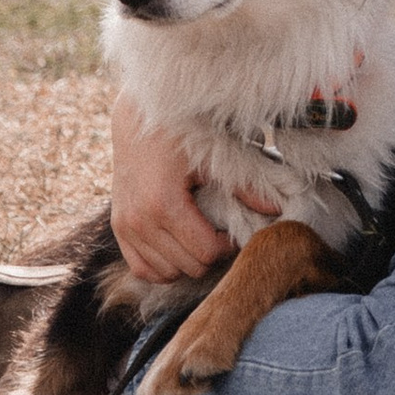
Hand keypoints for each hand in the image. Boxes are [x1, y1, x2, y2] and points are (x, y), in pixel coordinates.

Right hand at [110, 93, 254, 283]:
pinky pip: (141, 269)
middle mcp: (140, 221)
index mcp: (163, 204)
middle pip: (188, 266)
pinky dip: (160, 266)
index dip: (226, 246)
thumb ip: (245, 187)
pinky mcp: (118, 228)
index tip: (232, 229)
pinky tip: (177, 248)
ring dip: (186, 262)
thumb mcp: (212, 158)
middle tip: (219, 232)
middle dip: (209, 254)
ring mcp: (125, 227)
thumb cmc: (178, 136)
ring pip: (165, 273)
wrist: (137, 121)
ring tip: (199, 237)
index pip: (205, 252)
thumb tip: (277, 209)